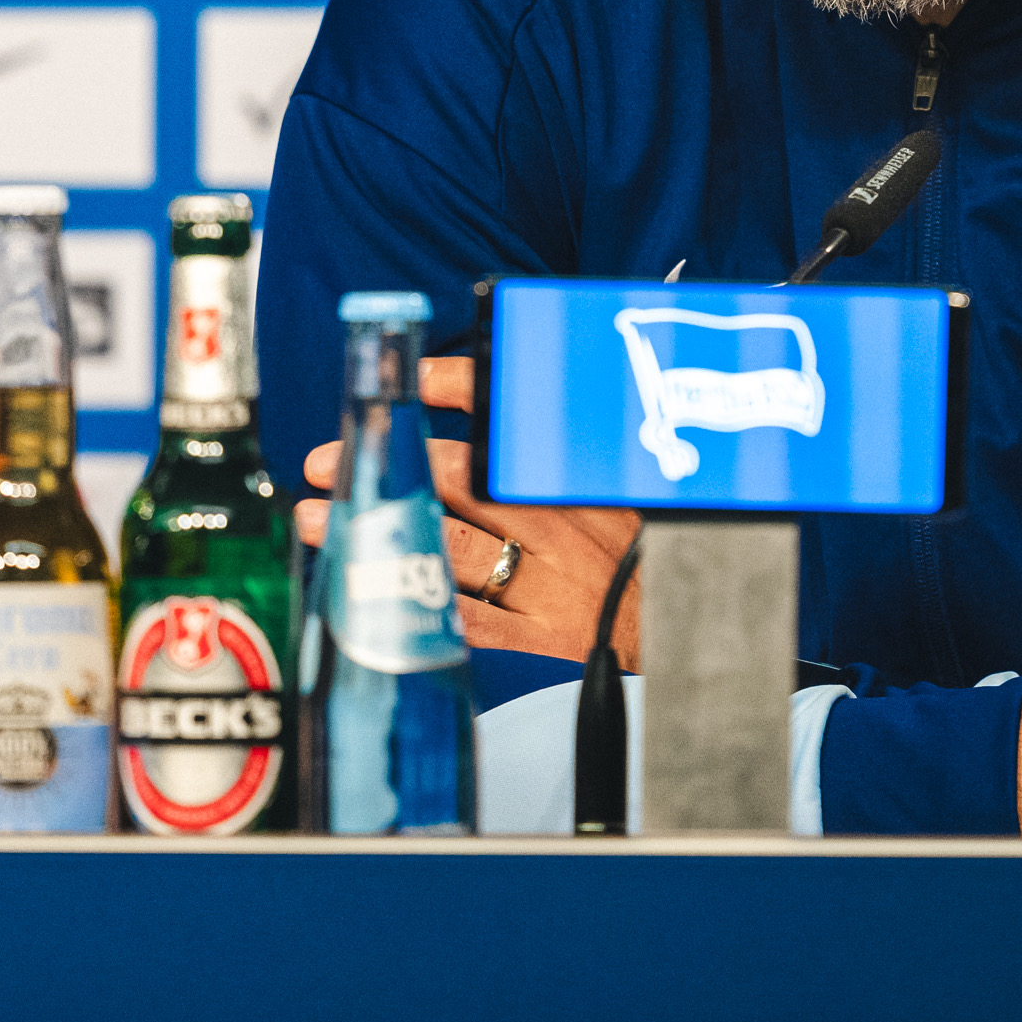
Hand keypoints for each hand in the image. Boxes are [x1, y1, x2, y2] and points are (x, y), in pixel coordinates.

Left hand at [298, 354, 641, 667]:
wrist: (696, 631)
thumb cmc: (656, 554)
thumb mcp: (631, 488)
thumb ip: (575, 454)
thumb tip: (508, 405)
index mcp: (587, 480)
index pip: (516, 420)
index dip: (459, 391)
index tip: (409, 383)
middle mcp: (567, 527)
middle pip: (466, 482)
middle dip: (394, 466)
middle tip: (335, 461)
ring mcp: (552, 586)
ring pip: (453, 548)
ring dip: (382, 531)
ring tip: (326, 519)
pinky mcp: (544, 639)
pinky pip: (470, 621)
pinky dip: (418, 605)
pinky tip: (372, 592)